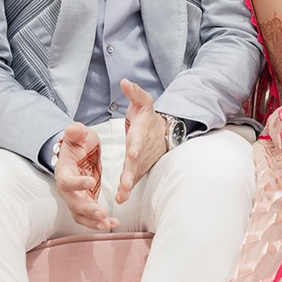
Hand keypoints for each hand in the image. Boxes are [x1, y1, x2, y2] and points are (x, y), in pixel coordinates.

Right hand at [54, 122, 118, 231]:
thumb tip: (71, 129)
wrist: (80, 153)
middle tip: (101, 212)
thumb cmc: (79, 143)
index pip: (67, 181)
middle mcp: (67, 189)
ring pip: (80, 215)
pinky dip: (100, 222)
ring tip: (108, 224)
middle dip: (87, 209)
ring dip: (93, 222)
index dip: (77, 184)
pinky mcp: (85, 202)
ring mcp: (75, 197)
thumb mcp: (79, 134)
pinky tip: (113, 224)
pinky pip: (90, 217)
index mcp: (64, 171)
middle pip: (73, 203)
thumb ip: (76, 132)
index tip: (91, 182)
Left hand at [116, 79, 167, 204]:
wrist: (161, 131)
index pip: (139, 139)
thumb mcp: (142, 101)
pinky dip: (127, 189)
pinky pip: (133, 179)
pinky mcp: (138, 168)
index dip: (136, 146)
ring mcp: (141, 160)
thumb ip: (134, 93)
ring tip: (122, 195)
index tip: (132, 153)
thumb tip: (124, 81)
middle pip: (136, 162)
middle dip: (131, 172)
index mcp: (142, 132)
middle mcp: (142, 148)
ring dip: (129, 185)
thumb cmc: (147, 116)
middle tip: (126, 183)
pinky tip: (120, 199)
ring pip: (135, 173)